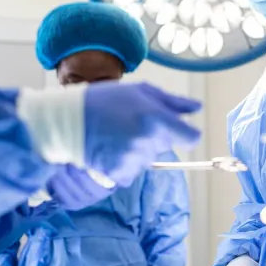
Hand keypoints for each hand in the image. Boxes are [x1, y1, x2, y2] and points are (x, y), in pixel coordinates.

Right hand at [18, 82, 200, 208]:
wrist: (68, 121)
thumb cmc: (105, 101)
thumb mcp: (140, 91)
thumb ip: (173, 102)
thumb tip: (197, 109)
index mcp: (157, 119)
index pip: (191, 137)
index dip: (185, 133)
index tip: (176, 130)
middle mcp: (148, 142)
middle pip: (165, 145)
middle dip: (154, 136)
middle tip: (130, 123)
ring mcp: (134, 160)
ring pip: (148, 159)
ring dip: (137, 150)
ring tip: (116, 135)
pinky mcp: (120, 173)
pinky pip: (131, 172)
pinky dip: (123, 164)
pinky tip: (110, 149)